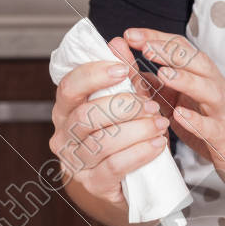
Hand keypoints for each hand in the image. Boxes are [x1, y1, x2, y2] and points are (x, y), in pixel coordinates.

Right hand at [49, 36, 170, 205]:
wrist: (122, 180)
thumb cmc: (119, 133)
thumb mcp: (122, 101)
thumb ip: (121, 74)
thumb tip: (118, 41)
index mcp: (65, 110)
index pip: (70, 87)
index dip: (95, 75)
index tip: (123, 68)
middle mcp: (63, 136)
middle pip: (86, 114)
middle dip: (123, 106)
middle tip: (151, 103)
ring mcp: (75, 163)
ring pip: (102, 141)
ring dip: (138, 129)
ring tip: (161, 123)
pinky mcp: (93, 184)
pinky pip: (115, 166)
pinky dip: (140, 152)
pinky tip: (159, 144)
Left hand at [124, 27, 224, 193]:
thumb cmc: (212, 124)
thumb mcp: (180, 102)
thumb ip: (154, 85)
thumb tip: (124, 64)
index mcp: (204, 76)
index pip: (181, 48)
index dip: (157, 39)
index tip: (130, 34)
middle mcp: (217, 87)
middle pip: (197, 62)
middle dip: (170, 52)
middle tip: (144, 47)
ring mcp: (224, 112)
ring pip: (209, 90)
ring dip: (186, 80)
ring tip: (163, 74)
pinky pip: (212, 128)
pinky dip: (196, 121)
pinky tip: (179, 116)